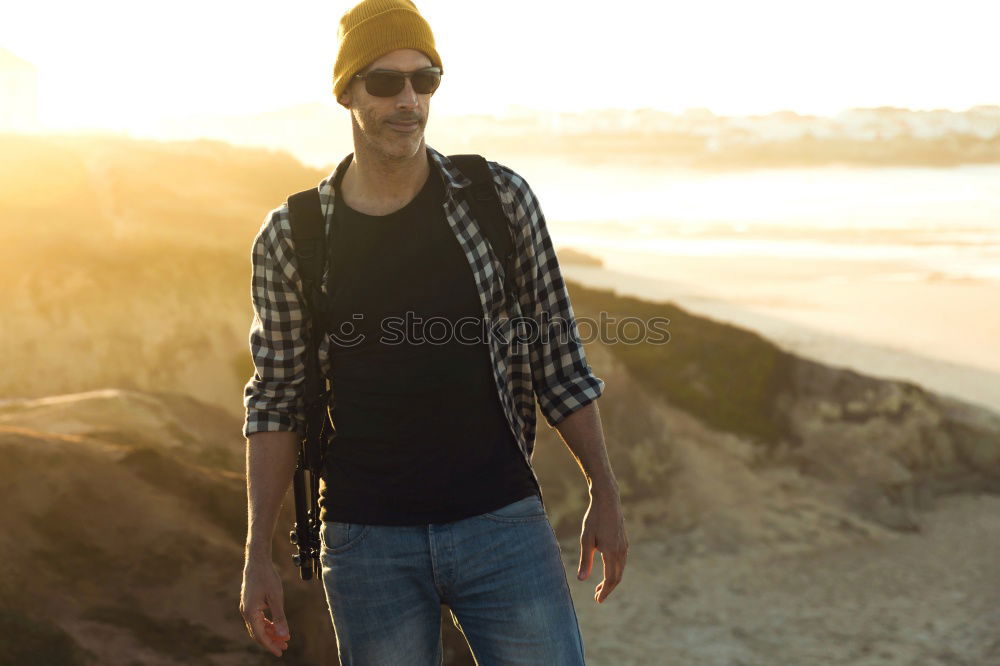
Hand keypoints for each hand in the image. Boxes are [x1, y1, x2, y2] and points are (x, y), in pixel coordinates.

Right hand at [240, 559, 290, 656]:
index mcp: (250, 613)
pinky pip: (257, 619)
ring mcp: (246, 608)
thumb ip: (279, 617)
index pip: (261, 636)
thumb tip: (283, 634)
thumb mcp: (276, 598)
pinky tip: (276, 626)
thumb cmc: (267, 577)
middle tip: (285, 646)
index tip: (281, 652)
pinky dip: (267, 624)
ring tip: (283, 637)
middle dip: (271, 641)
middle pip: (258, 633)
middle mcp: (246, 612)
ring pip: (258, 626)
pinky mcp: (250, 603)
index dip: (271, 645)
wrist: (257, 562)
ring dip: (270, 632)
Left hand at [576, 488, 627, 603]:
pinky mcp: (624, 541)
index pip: (610, 579)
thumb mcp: (586, 540)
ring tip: (599, 586)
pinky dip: (615, 570)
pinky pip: (622, 561)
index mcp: (611, 553)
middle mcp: (621, 551)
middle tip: (597, 597)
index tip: (598, 601)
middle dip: (608, 589)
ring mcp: (624, 546)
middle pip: (617, 577)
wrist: (607, 500)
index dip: (604, 592)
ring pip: (620, 569)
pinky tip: (607, 570)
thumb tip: (581, 580)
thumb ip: (585, 561)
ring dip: (611, 580)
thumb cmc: (594, 519)